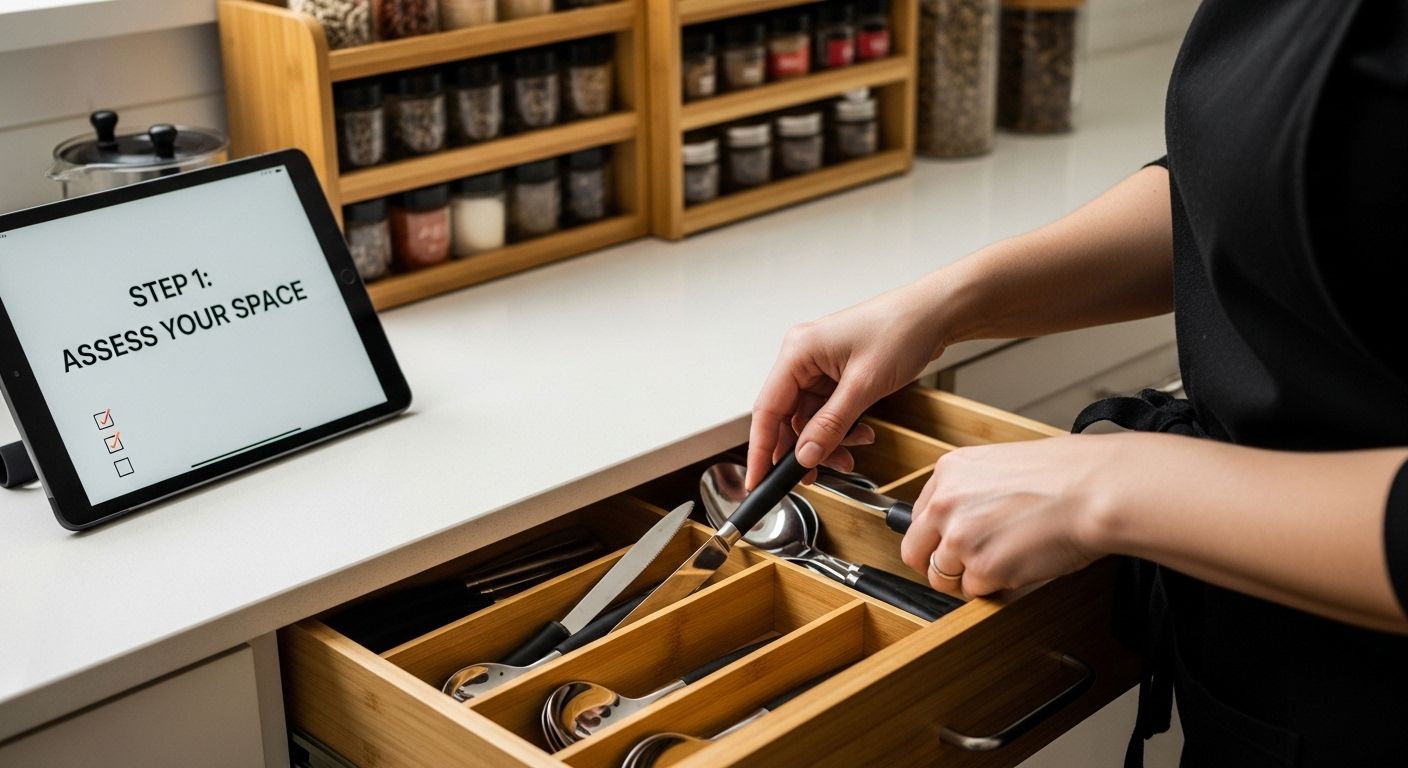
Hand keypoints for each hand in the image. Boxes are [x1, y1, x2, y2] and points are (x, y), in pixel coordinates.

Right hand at [746, 287, 948, 489]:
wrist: (935, 315)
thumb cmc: (901, 329)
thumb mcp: (863, 385)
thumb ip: (831, 425)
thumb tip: (805, 456)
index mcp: (798, 352)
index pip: (767, 409)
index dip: (760, 449)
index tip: (758, 480)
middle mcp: (803, 358)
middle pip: (787, 417)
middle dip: (804, 449)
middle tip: (814, 476)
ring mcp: (820, 367)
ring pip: (810, 419)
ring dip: (828, 442)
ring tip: (850, 456)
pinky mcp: (837, 374)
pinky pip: (828, 412)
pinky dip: (841, 430)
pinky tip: (861, 435)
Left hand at [900, 434, 1120, 597]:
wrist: (1096, 489)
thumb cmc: (1067, 475)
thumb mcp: (1002, 465)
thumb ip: (973, 492)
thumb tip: (965, 519)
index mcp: (949, 471)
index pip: (919, 517)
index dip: (936, 536)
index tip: (949, 544)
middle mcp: (945, 503)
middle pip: (915, 552)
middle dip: (936, 566)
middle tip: (961, 570)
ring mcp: (959, 537)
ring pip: (944, 577)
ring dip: (970, 578)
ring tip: (1004, 563)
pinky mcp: (983, 568)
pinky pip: (976, 591)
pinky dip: (996, 586)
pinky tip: (1020, 566)